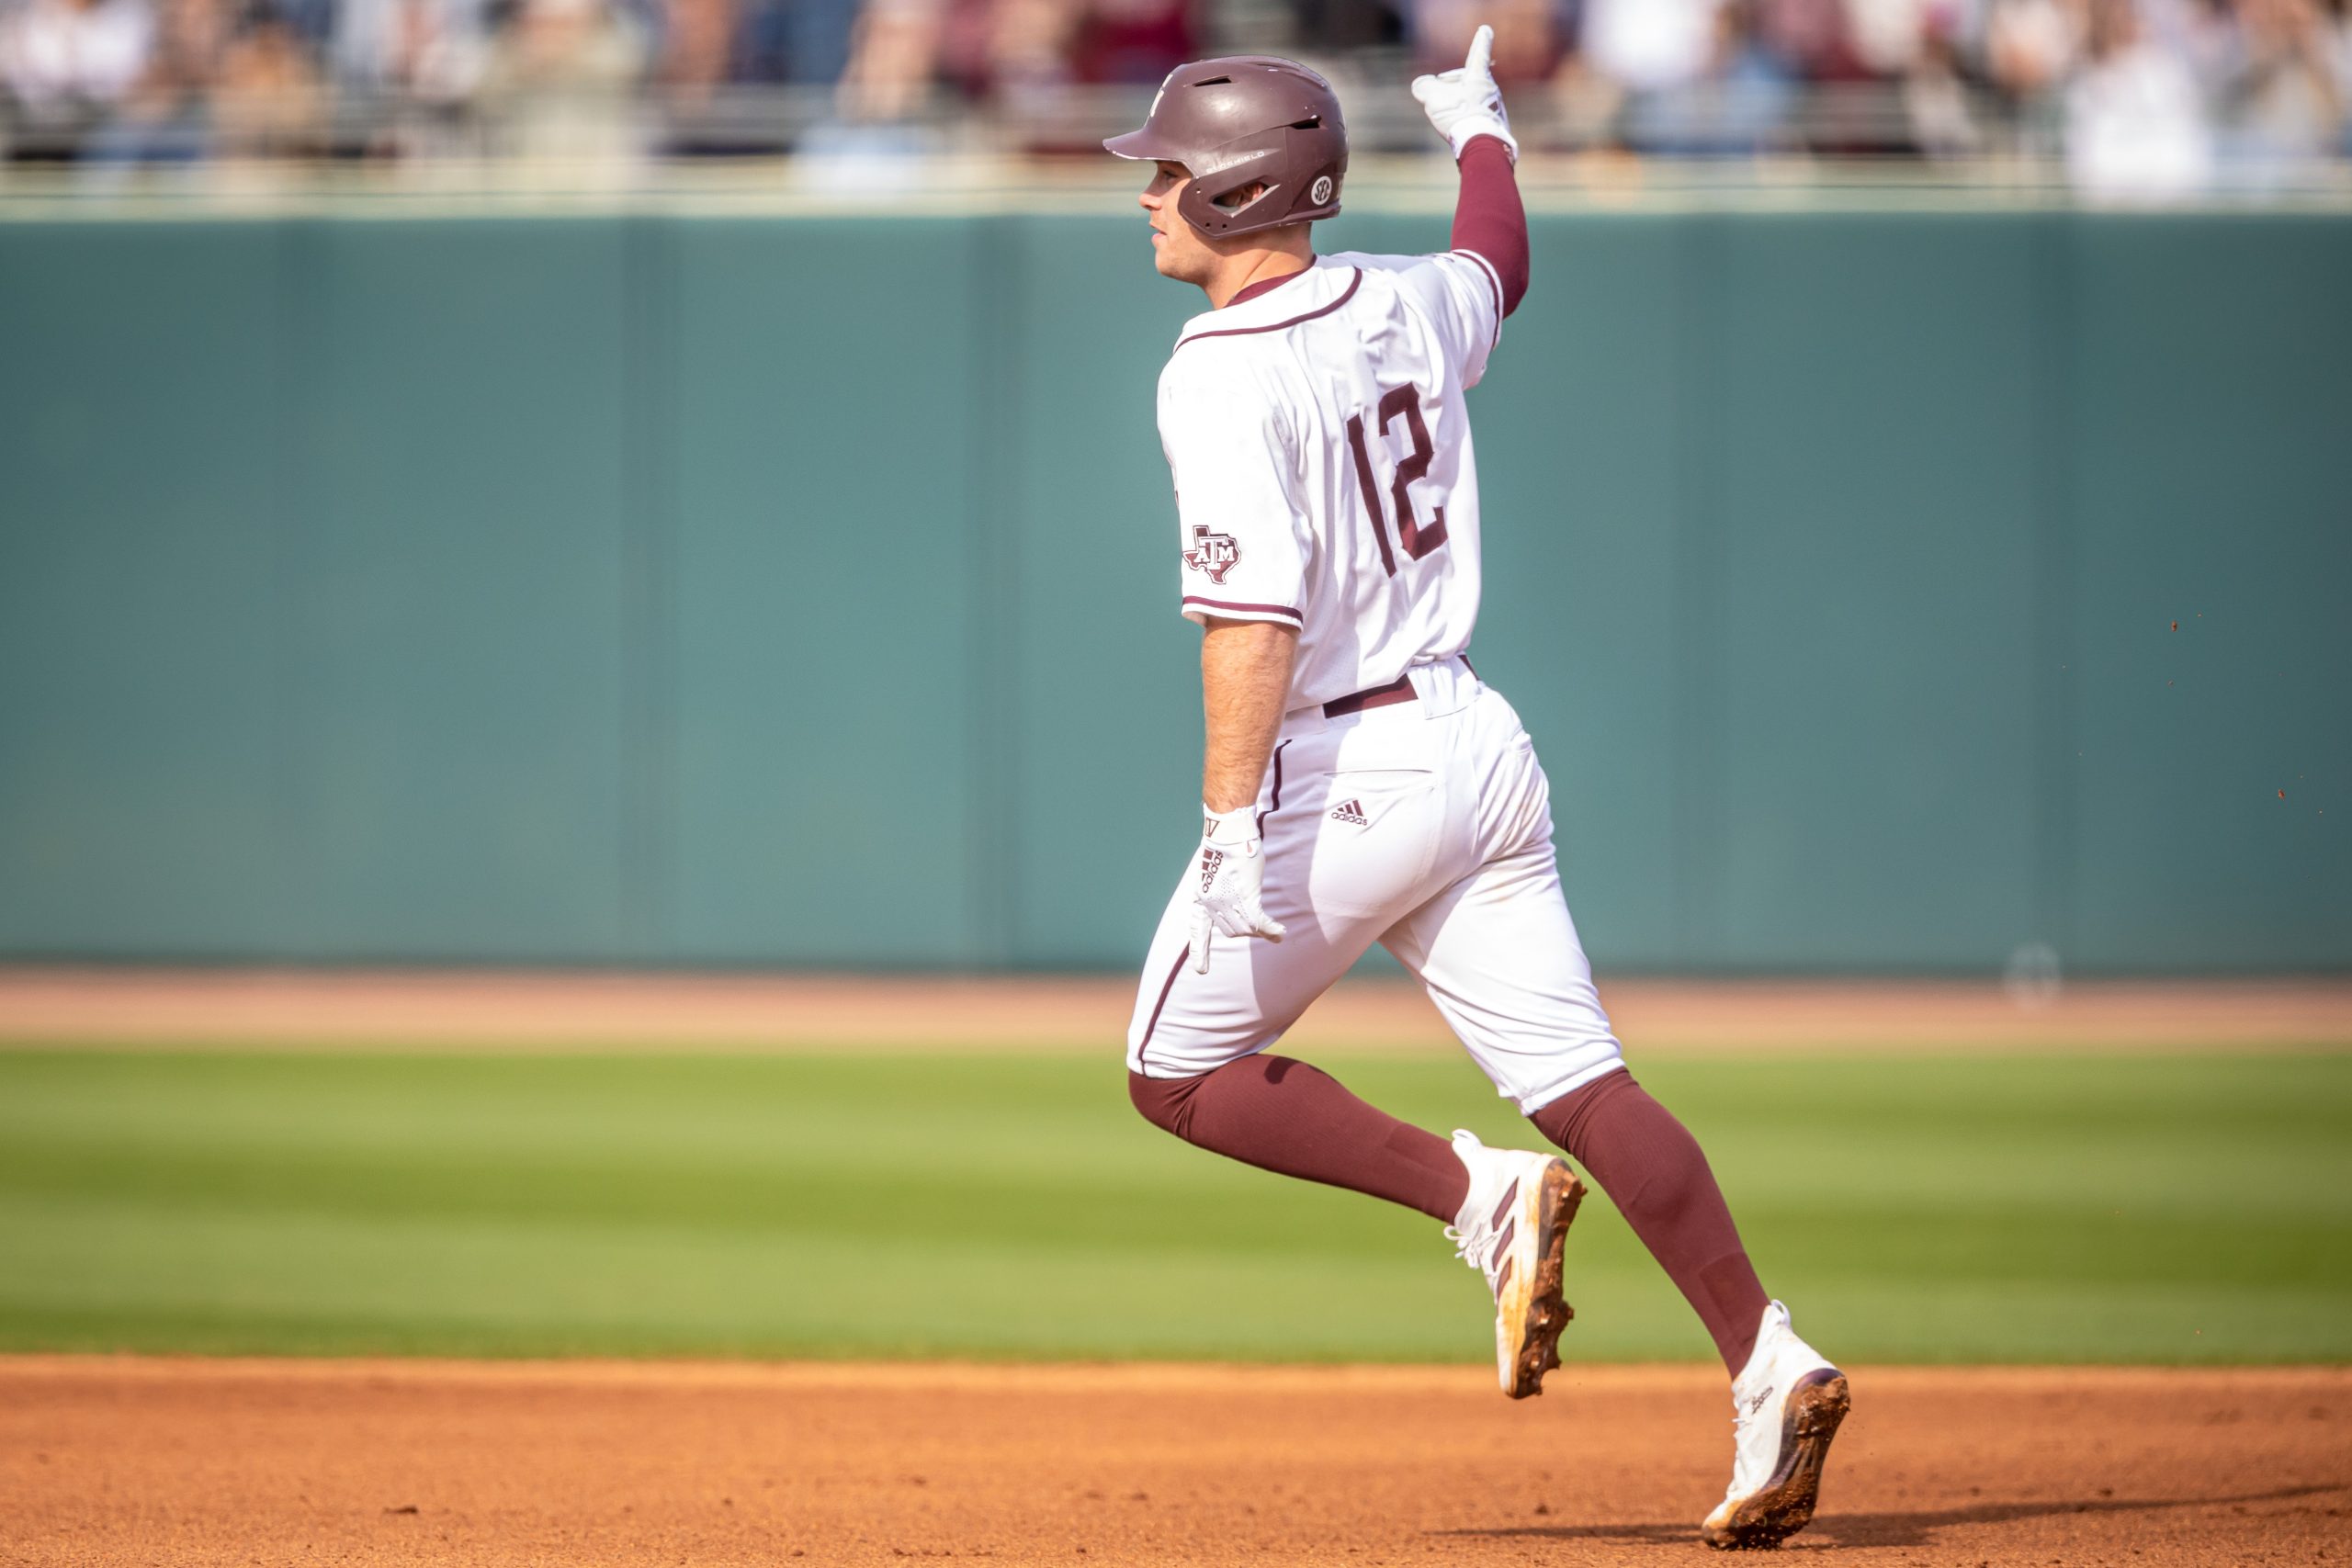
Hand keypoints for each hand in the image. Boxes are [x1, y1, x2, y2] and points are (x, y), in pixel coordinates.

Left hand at [1191, 806, 1286, 972]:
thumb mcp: (1217, 872)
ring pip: (1247, 928)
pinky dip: (1271, 930)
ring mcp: (1227, 903)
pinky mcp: (1245, 898)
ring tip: (1275, 932)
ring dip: (1261, 930)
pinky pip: (1260, 923)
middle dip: (1246, 931)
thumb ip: (1223, 891)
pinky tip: (1280, 933)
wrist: (1228, 833)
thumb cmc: (1226, 846)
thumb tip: (1238, 901)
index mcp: (1200, 898)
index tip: (1201, 970)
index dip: (1199, 951)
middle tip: (1262, 928)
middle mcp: (1211, 904)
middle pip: (1231, 931)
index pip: (1198, 930)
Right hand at [1411, 24, 1517, 161]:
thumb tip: (1421, 85)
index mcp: (1478, 76)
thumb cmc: (1458, 115)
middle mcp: (1491, 88)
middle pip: (1469, 80)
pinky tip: (1458, 131)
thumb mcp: (1432, 97)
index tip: (1486, 30)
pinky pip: (1477, 117)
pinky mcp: (1496, 125)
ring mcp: (1495, 107)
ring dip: (1459, 104)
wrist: (1481, 145)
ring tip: (1448, 118)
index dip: (1481, 40)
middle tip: (1439, 95)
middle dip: (1454, 85)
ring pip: (1473, 99)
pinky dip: (1466, 120)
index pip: (1478, 52)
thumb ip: (1424, 86)